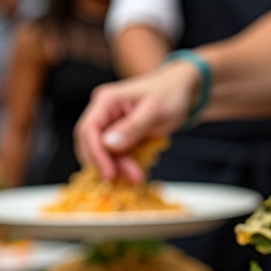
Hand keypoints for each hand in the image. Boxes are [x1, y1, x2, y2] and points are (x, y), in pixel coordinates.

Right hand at [74, 62, 200, 181]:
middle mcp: (104, 112)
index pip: (88, 130)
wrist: (182, 90)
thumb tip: (108, 144)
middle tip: (124, 180)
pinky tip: (137, 173)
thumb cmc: (170, 95)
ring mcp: (110, 124)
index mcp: (107, 101)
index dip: (96, 154)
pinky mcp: (120, 135)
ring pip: (104, 152)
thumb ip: (132, 127)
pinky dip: (124, 166)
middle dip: (105, 164)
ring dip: (117, 167)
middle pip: (91, 143)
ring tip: (137, 178)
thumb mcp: (154, 111)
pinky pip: (115, 155)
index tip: (109, 173)